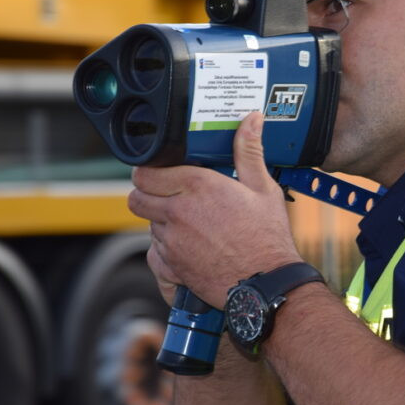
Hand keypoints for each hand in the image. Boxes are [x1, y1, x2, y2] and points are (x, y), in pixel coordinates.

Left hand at [128, 112, 303, 308]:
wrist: (265, 284)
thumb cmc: (267, 237)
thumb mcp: (263, 188)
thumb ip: (249, 151)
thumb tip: (252, 120)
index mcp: (197, 186)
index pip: (145, 172)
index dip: (150, 171)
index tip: (162, 173)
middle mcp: (178, 212)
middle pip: (136, 197)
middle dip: (148, 194)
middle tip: (169, 195)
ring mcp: (172, 240)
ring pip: (148, 224)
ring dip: (161, 221)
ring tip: (189, 222)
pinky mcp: (172, 265)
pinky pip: (155, 252)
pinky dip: (167, 249)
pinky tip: (191, 246)